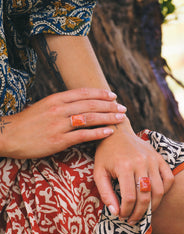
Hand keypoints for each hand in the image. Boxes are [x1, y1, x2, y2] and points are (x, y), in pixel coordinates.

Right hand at [1, 88, 125, 158]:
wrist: (8, 135)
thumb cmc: (27, 122)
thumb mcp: (44, 106)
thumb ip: (62, 104)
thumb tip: (80, 104)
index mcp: (56, 99)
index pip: (83, 93)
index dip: (100, 93)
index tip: (113, 95)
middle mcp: (59, 109)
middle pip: (90, 105)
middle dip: (109, 106)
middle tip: (123, 108)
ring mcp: (59, 124)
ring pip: (89, 118)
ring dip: (108, 117)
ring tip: (121, 118)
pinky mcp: (58, 140)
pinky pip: (83, 135)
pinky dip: (98, 133)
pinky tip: (109, 132)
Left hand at [94, 127, 173, 223]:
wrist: (116, 133)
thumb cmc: (105, 154)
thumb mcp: (98, 173)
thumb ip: (105, 193)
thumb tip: (116, 212)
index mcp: (124, 166)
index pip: (130, 198)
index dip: (126, 211)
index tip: (122, 216)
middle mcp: (141, 163)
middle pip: (146, 197)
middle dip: (139, 213)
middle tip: (133, 220)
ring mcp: (153, 160)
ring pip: (159, 190)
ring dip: (153, 206)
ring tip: (144, 212)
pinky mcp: (159, 158)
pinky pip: (169, 178)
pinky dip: (165, 190)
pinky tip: (154, 197)